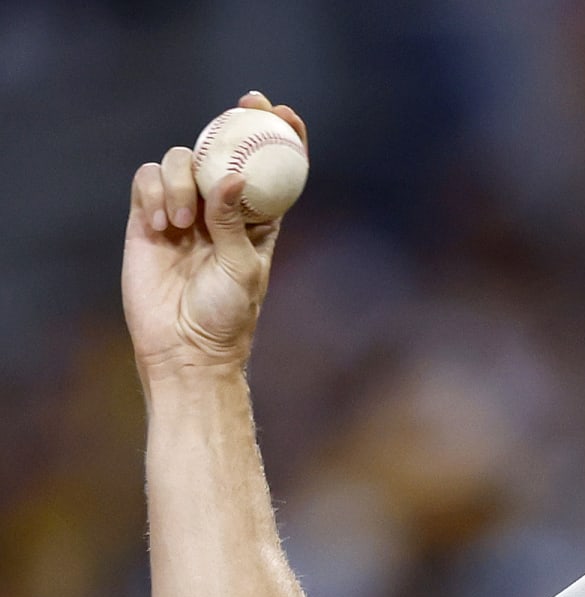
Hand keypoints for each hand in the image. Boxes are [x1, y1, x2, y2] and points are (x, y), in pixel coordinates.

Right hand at [123, 92, 307, 377]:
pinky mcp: (147, 218)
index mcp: (257, 219)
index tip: (281, 112)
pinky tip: (161, 225)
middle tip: (241, 106)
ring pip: (181, 160)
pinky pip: (147, 180)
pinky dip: (154, 191)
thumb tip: (231, 178)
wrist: (184, 346)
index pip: (270, 169)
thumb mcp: (241, 269)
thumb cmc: (227, 315)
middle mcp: (221, 208)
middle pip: (222, 150)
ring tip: (182, 223)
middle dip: (231, 122)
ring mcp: (184, 210)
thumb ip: (233, 223)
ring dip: (181, 181)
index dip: (278, 136)